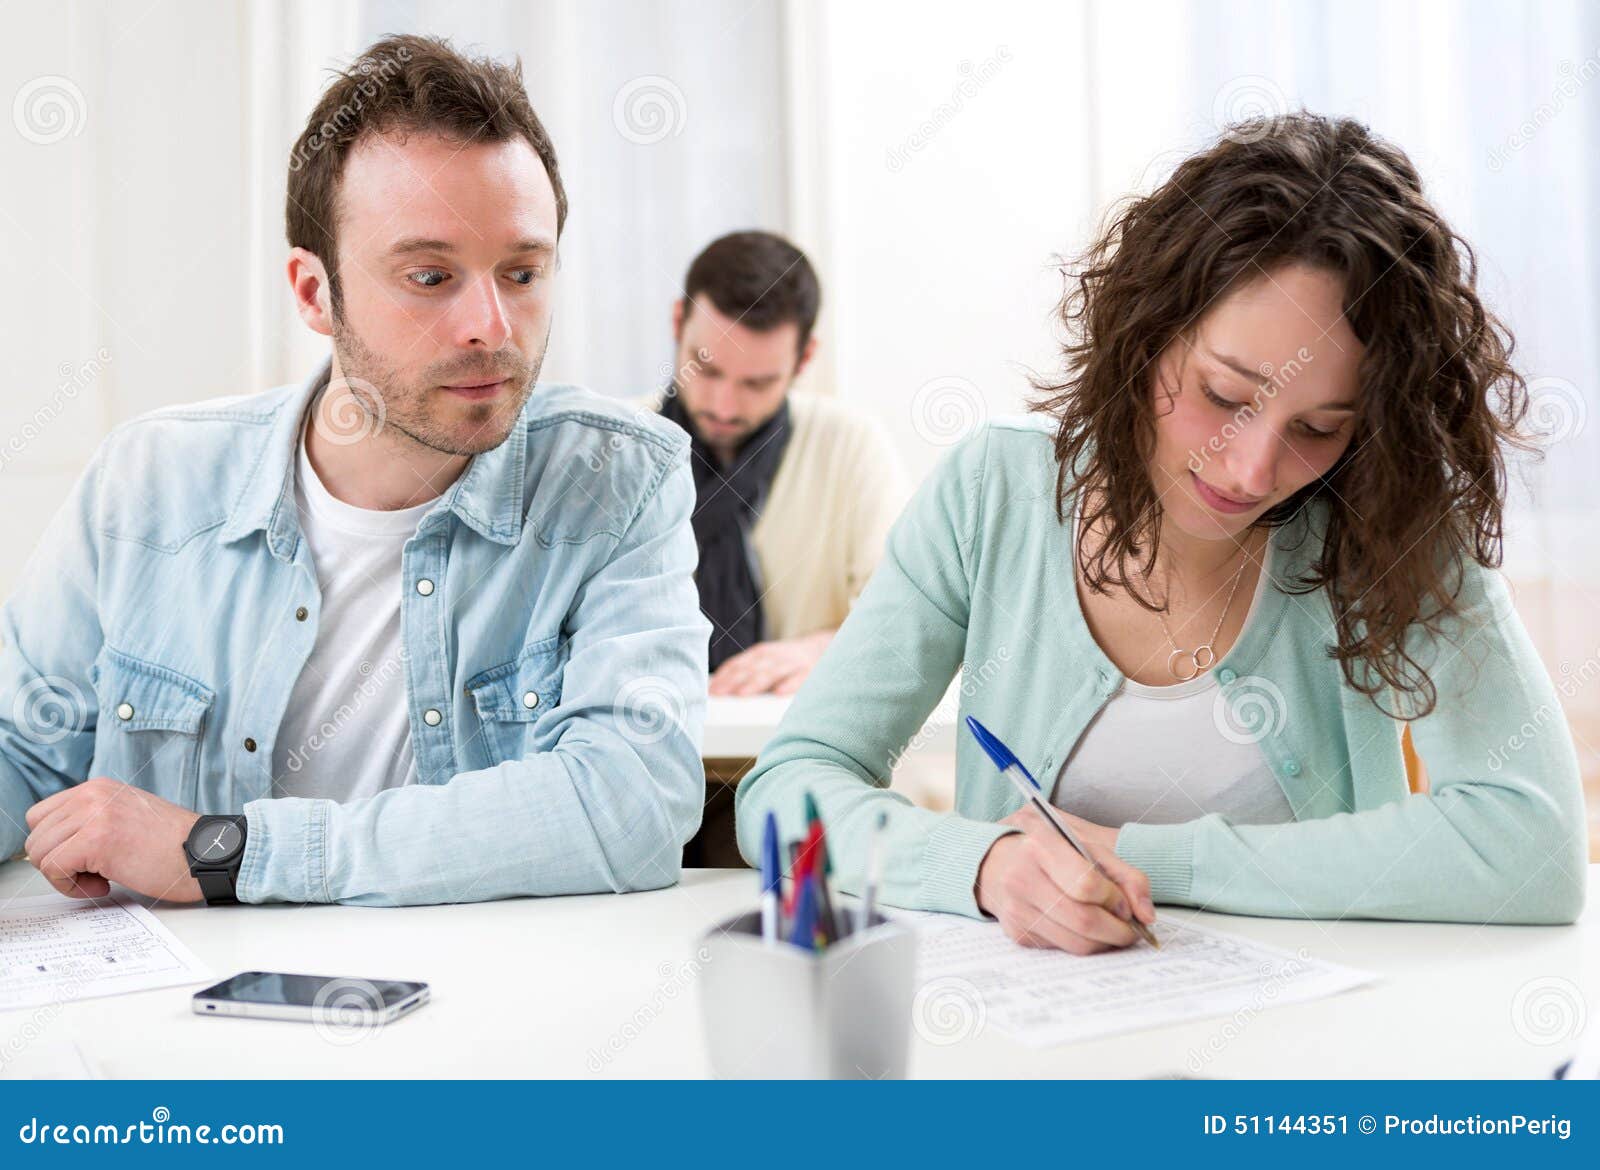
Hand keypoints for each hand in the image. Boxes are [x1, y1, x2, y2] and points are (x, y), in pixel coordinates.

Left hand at [23, 778, 203, 902]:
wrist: (205, 853)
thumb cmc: (174, 846)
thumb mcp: (126, 818)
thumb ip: (92, 821)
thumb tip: (56, 846)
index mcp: (98, 788)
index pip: (41, 816)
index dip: (55, 845)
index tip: (81, 860)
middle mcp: (92, 794)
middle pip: (36, 836)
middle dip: (57, 863)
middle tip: (92, 873)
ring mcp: (93, 814)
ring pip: (40, 854)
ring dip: (65, 877)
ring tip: (100, 879)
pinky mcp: (96, 839)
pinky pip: (53, 869)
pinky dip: (72, 886)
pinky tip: (104, 885)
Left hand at [709, 630, 833, 695]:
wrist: (821, 648)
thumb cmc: (786, 662)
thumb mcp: (766, 661)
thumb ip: (748, 671)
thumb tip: (721, 689)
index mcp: (761, 654)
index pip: (738, 664)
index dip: (724, 676)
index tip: (711, 689)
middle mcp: (774, 655)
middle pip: (750, 668)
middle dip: (733, 681)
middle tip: (719, 694)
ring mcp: (792, 662)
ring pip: (771, 671)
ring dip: (755, 683)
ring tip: (741, 694)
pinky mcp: (809, 670)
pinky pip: (799, 677)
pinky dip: (789, 684)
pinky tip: (779, 693)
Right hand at [974, 804, 1154, 954]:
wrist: (996, 862)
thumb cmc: (1049, 853)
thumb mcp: (1088, 847)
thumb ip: (1125, 875)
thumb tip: (1146, 915)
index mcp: (1041, 846)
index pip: (1086, 883)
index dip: (1114, 899)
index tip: (1124, 904)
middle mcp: (1022, 877)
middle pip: (1084, 920)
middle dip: (1117, 931)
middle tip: (1129, 930)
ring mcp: (1017, 908)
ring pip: (1076, 943)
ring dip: (1104, 943)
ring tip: (1111, 930)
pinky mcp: (1017, 933)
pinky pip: (1062, 949)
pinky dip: (1081, 943)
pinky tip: (1082, 929)